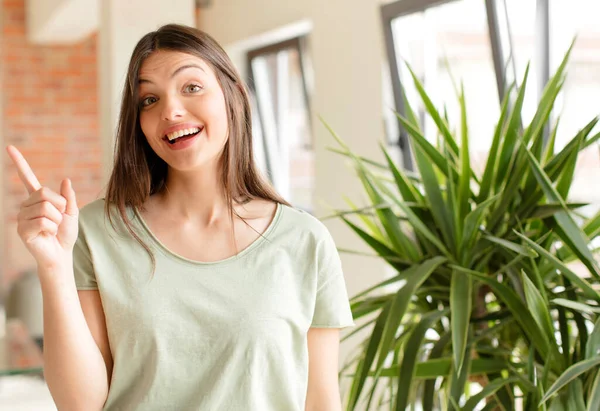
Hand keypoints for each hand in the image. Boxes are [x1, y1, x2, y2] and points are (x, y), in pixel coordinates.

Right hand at [6, 145, 78, 270]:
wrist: (62, 253)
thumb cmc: (65, 233)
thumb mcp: (72, 212)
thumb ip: (68, 197)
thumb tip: (65, 180)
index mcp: (38, 199)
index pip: (27, 177)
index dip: (19, 162)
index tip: (9, 147)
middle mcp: (27, 205)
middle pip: (45, 194)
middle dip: (59, 207)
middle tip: (58, 219)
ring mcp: (22, 217)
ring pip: (45, 208)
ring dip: (56, 220)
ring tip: (52, 229)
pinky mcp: (22, 230)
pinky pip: (43, 221)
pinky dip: (51, 228)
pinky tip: (47, 234)